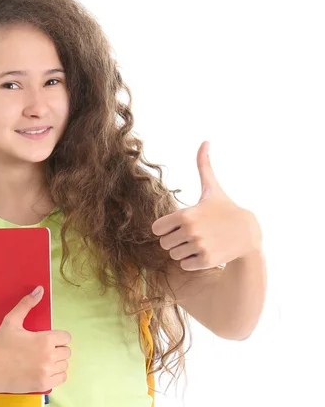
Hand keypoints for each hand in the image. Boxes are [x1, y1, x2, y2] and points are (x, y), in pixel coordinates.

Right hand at [0, 286, 71, 393]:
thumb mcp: (11, 321)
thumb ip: (26, 304)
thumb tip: (40, 289)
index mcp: (45, 339)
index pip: (66, 337)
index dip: (58, 337)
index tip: (47, 339)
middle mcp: (50, 356)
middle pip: (67, 352)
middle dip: (57, 350)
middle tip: (43, 350)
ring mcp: (47, 372)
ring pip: (65, 366)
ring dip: (57, 363)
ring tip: (43, 361)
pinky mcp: (44, 385)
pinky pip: (61, 379)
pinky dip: (56, 375)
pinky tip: (44, 371)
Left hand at [152, 141, 262, 270]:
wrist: (248, 233)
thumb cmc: (225, 208)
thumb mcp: (212, 188)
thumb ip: (203, 165)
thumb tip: (205, 141)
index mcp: (185, 214)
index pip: (157, 229)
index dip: (166, 228)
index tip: (180, 225)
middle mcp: (190, 231)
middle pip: (164, 244)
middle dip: (175, 240)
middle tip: (192, 234)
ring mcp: (198, 247)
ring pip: (173, 255)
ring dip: (183, 251)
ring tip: (200, 242)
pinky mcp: (205, 261)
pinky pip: (184, 265)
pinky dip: (192, 262)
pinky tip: (205, 251)